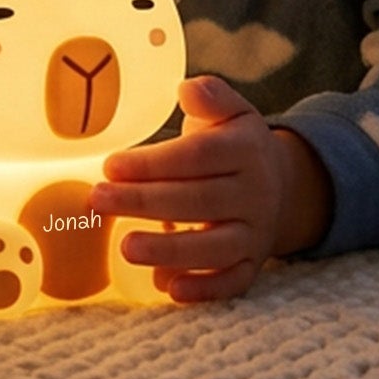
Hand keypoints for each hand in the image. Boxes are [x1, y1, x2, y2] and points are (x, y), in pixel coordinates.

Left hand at [91, 76, 332, 303]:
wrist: (281, 183)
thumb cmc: (234, 143)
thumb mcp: (231, 111)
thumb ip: (211, 96)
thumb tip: (186, 89)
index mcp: (247, 149)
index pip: (198, 157)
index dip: (153, 163)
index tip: (110, 166)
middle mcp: (257, 193)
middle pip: (199, 201)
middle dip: (144, 202)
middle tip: (97, 200)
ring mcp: (257, 232)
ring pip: (217, 247)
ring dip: (170, 250)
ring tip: (125, 247)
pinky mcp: (254, 264)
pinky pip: (233, 282)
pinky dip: (204, 289)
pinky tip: (168, 288)